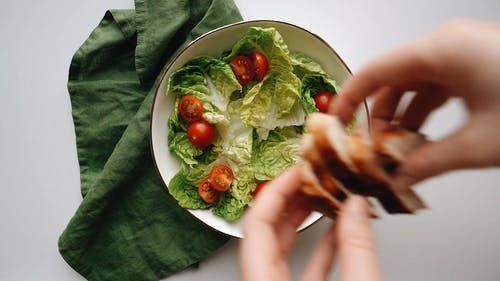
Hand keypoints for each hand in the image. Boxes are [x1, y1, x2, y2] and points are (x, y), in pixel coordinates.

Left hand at [240, 167, 380, 280]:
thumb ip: (357, 251)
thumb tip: (357, 208)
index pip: (257, 225)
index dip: (276, 192)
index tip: (296, 172)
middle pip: (266, 231)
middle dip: (289, 199)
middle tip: (310, 177)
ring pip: (282, 248)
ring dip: (303, 220)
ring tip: (322, 195)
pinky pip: (302, 266)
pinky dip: (320, 246)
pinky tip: (337, 231)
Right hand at [331, 19, 499, 186]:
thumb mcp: (480, 142)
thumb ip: (430, 163)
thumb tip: (398, 180)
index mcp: (443, 51)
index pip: (374, 72)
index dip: (347, 99)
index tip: (334, 122)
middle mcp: (449, 45)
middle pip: (393, 80)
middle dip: (379, 118)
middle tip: (372, 151)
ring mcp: (463, 52)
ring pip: (414, 84)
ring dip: (401, 118)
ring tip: (396, 151)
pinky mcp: (475, 62)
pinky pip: (435, 85)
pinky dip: (422, 111)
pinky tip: (421, 138)